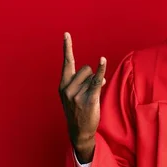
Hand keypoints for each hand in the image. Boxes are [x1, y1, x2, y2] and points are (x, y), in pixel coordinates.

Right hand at [59, 32, 106, 163]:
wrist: (79, 132)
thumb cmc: (78, 112)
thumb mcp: (76, 96)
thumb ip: (85, 82)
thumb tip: (101, 76)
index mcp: (63, 85)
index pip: (67, 62)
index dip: (67, 47)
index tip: (66, 34)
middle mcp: (68, 88)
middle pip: (86, 69)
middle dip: (91, 77)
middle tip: (88, 92)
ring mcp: (77, 94)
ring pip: (92, 76)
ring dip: (96, 83)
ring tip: (91, 97)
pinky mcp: (89, 99)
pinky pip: (96, 80)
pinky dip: (101, 70)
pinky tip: (103, 60)